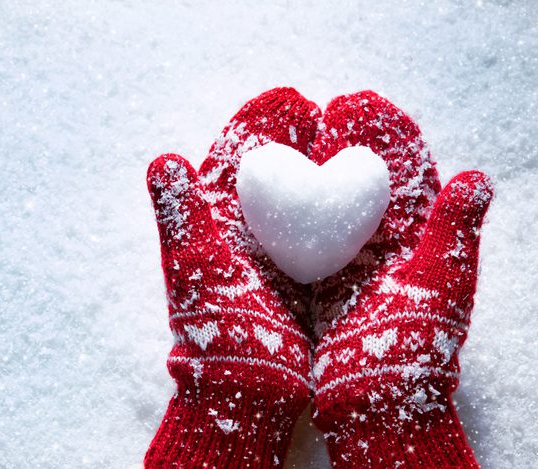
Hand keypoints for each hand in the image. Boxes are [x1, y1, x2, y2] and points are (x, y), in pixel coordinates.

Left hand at [145, 88, 317, 467]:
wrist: (249, 389)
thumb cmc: (215, 326)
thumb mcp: (194, 264)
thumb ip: (180, 214)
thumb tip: (160, 160)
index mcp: (214, 226)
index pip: (235, 164)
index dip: (257, 129)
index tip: (285, 100)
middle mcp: (245, 237)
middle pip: (276, 177)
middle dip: (299, 142)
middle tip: (327, 109)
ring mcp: (277, 258)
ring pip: (305, 203)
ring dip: (327, 171)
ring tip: (354, 137)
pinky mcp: (306, 280)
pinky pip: (328, 235)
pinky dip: (347, 211)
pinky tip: (368, 190)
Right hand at [309, 92, 492, 466]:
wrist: (371, 400)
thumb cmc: (413, 345)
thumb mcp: (441, 283)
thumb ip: (453, 229)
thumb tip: (479, 177)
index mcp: (412, 240)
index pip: (399, 176)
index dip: (385, 138)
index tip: (365, 105)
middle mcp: (375, 247)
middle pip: (356, 183)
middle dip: (341, 143)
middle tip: (318, 109)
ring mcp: (340, 263)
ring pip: (322, 204)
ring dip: (309, 167)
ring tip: (292, 128)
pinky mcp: (308, 281)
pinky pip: (293, 235)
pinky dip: (282, 206)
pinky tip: (268, 180)